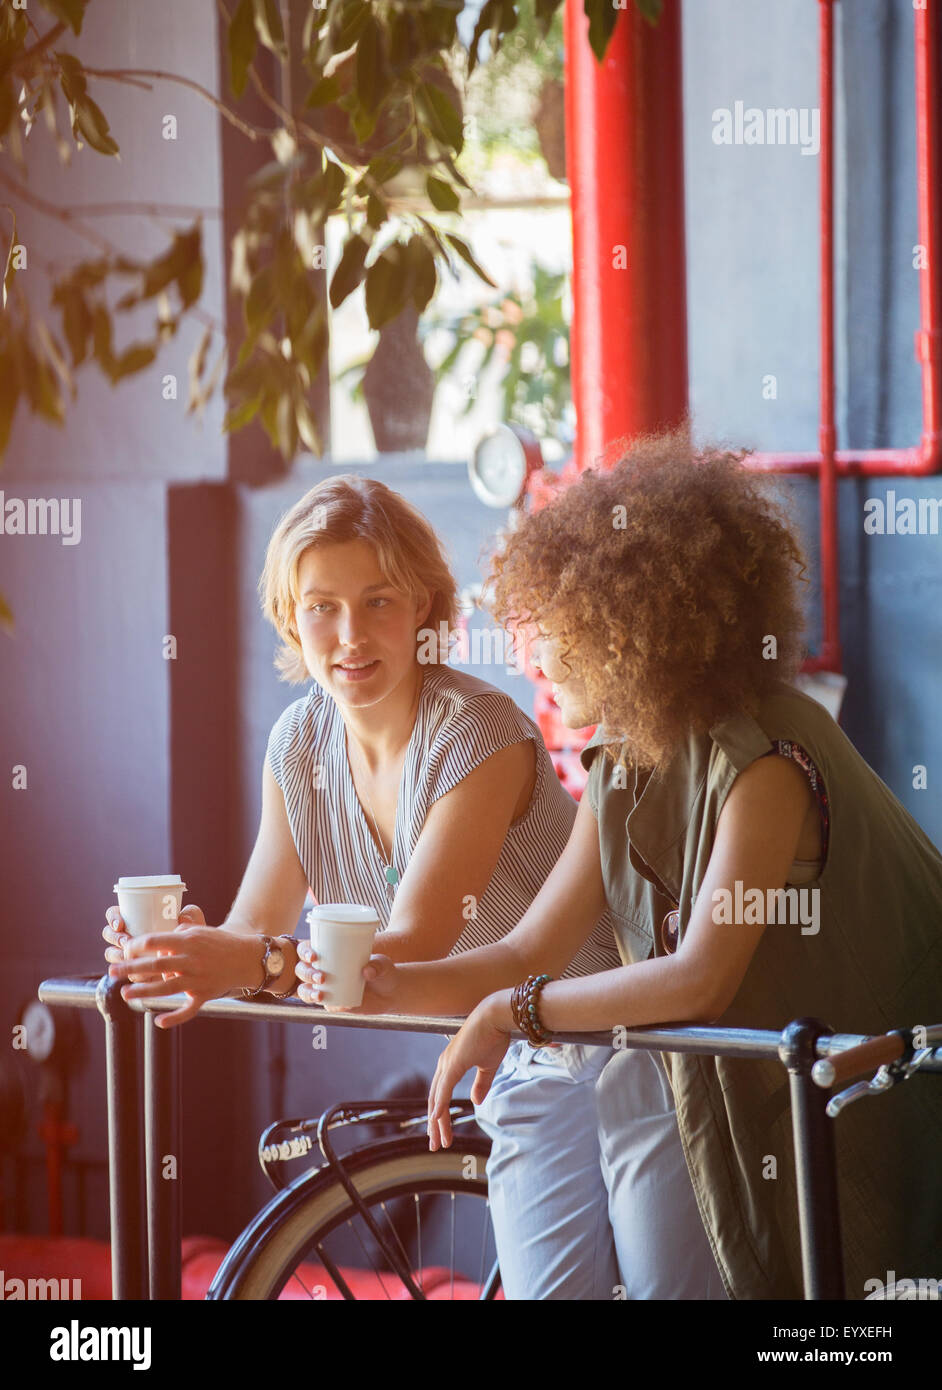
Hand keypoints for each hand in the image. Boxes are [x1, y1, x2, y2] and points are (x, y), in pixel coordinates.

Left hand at [107, 907, 242, 1027]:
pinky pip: (187, 1010)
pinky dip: (174, 1018)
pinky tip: (158, 1021)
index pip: (154, 942)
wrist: (246, 958)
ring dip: (143, 992)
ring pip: (165, 988)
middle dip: (130, 969)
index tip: (125, 950)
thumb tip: (156, 941)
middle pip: (155, 965)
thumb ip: (177, 935)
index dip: (136, 946)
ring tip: (125, 994)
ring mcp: (197, 979)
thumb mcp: (200, 931)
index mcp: (188, 941)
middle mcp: (191, 960)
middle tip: (112, 971)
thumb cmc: (220, 942)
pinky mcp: (204, 995)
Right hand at [295, 944, 396, 1012]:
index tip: (314, 957)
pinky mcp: (334, 1003)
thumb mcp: (383, 964)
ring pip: (306, 991)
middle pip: (302, 971)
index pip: (306, 950)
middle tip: (321, 977)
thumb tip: (367, 971)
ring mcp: (326, 988)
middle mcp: (322, 970)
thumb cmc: (383, 970)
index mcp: (328, 954)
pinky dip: (331, 1006)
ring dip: (308, 993)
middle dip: (307, 974)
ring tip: (320, 995)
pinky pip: (327, 1006)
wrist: (391, 992)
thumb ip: (377, 965)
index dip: (304, 952)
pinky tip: (340, 1005)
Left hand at [427, 995, 511, 1150]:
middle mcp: (444, 1065)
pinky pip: (443, 1090)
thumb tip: (476, 1101)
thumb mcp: (488, 1065)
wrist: (497, 1016)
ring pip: (437, 1099)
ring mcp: (447, 1064)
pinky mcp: (453, 1064)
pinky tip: (436, 1121)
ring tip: (438, 1141)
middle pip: (435, 1100)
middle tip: (436, 1144)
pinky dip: (439, 1106)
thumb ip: (481, 1084)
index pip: (441, 1095)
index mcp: (450, 1065)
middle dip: (435, 1124)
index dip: (440, 1116)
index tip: (442, 1133)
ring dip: (436, 1122)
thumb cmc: (494, 1036)